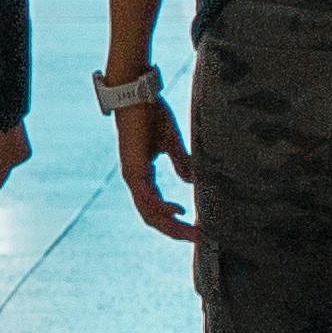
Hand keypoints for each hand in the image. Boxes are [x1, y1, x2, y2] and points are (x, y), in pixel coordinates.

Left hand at [109, 85, 191, 240]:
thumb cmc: (150, 112)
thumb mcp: (171, 141)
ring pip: (149, 212)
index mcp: (143, 174)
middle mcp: (136, 180)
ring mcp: (133, 176)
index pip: (157, 207)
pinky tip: (178, 212)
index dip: (175, 221)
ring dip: (171, 225)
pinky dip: (161, 208)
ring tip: (192, 233)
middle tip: (198, 239)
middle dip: (175, 231)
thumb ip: (180, 161)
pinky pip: (147, 197)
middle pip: (153, 217)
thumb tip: (190, 181)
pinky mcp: (134, 169)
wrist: (135, 93)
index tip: (196, 228)